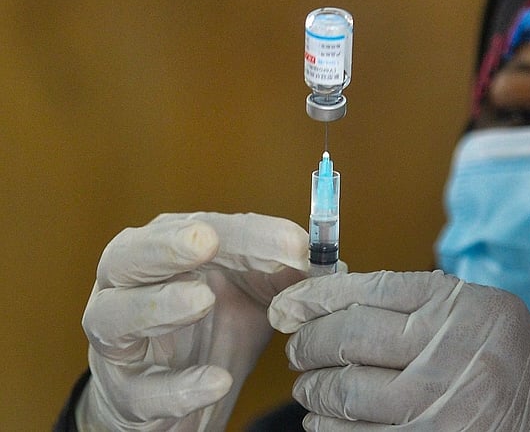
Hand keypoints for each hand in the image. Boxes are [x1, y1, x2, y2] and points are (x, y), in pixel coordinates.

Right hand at [78, 212, 306, 430]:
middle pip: (127, 257)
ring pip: (115, 316)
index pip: (197, 228)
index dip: (244, 233)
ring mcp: (117, 340)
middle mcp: (127, 287)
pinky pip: (142, 391)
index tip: (290, 241)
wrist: (182, 395)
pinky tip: (217, 381)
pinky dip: (179, 387)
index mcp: (163, 251)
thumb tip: (320, 257)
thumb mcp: (254, 292)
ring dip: (159, 305)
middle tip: (204, 241)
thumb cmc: (215, 326)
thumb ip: (283, 270)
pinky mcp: (125, 393)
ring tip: (202, 300)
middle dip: (164, 246)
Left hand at [268, 270, 529, 430]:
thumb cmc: (508, 355)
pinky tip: (326, 419)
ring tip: (310, 384)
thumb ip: (416, 298)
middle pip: (347, 340)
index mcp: (459, 308)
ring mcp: (438, 408)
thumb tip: (334, 296)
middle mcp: (448, 354)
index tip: (289, 305)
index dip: (316, 296)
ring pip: (344, 394)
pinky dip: (329, 427)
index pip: (368, 291)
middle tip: (298, 347)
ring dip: (313, 389)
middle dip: (307, 343)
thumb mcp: (478, 307)